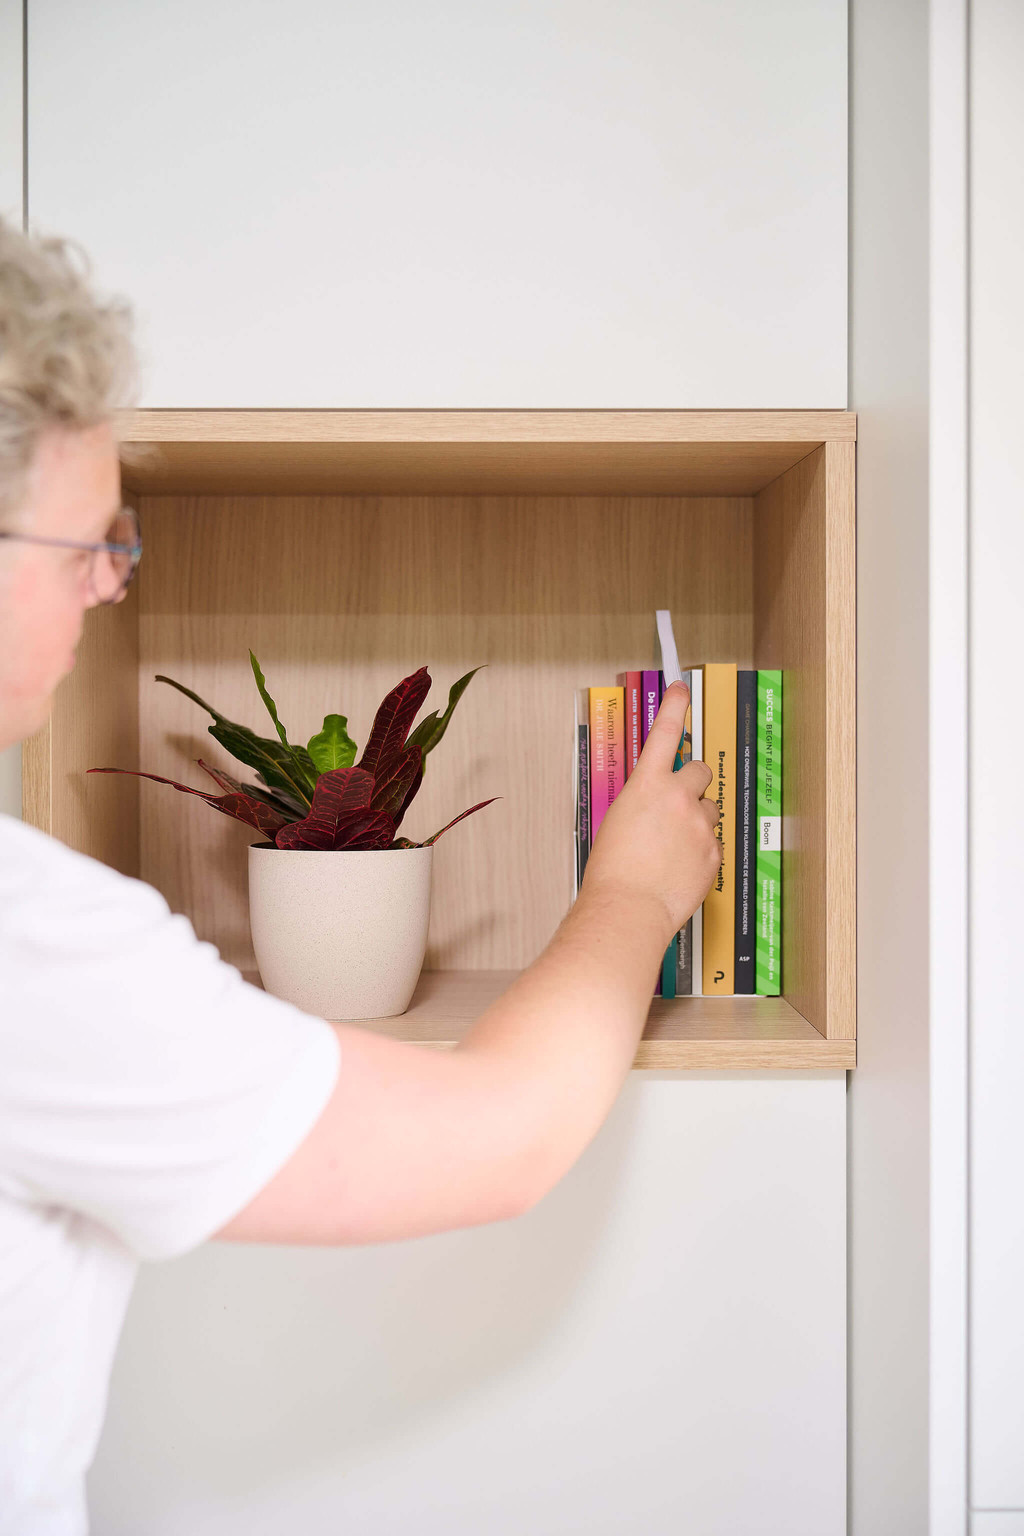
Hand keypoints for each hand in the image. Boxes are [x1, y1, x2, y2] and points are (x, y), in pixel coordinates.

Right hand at [581, 682, 721, 936]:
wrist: (629, 907)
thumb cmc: (612, 870)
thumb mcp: (617, 821)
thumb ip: (641, 803)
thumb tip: (655, 803)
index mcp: (646, 785)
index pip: (664, 733)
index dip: (674, 707)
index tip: (681, 689)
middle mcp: (677, 797)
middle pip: (699, 770)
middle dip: (691, 781)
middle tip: (679, 801)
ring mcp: (699, 824)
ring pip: (709, 808)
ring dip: (696, 817)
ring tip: (674, 844)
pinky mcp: (713, 851)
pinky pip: (712, 840)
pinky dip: (699, 849)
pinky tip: (679, 866)